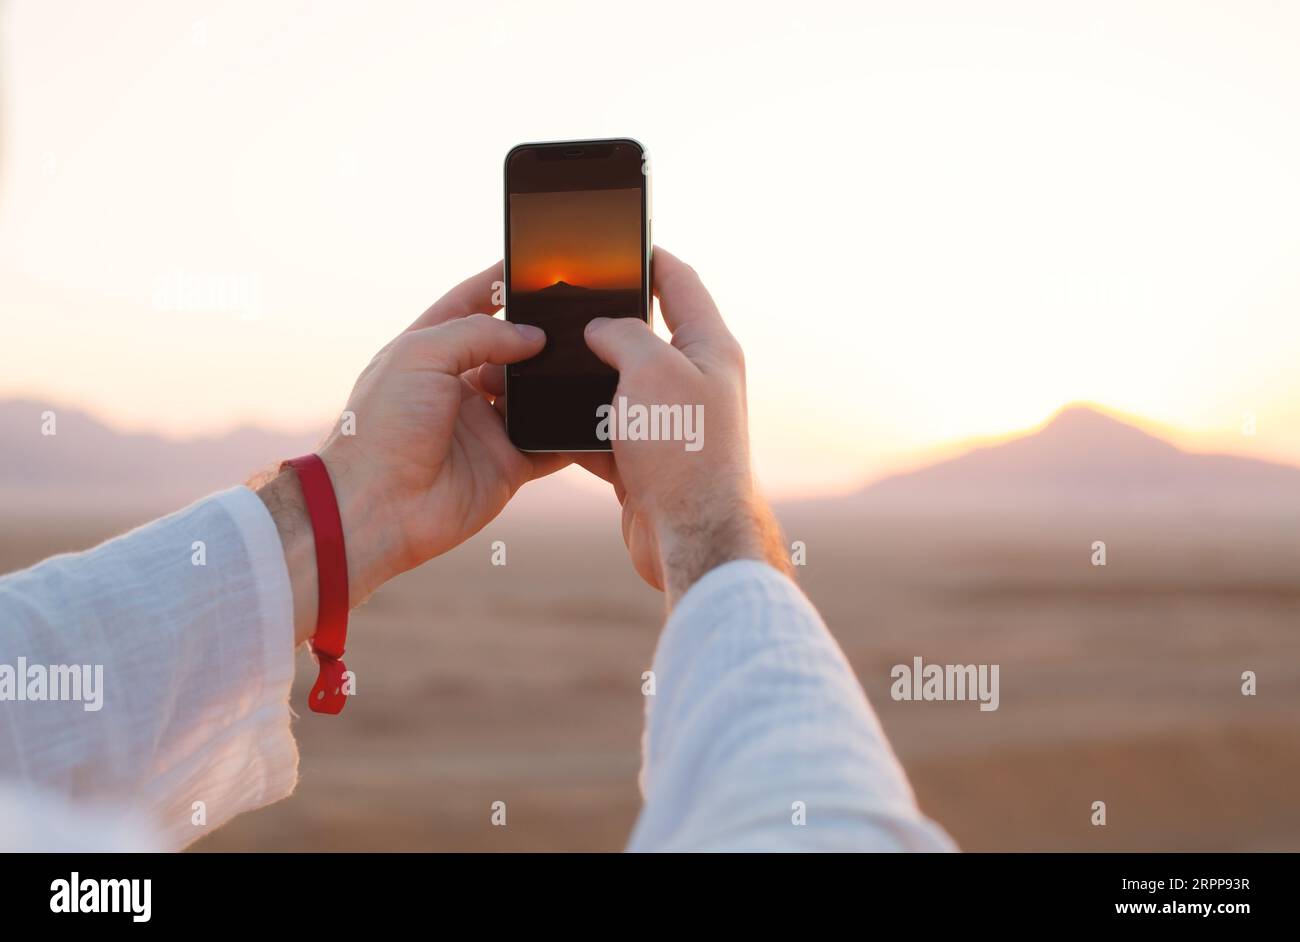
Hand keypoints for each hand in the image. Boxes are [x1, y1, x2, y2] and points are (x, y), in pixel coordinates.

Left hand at [258, 263, 568, 642]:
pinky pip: (550, 443)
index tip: (530, 261)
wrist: (379, 506)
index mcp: (429, 352)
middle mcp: (459, 386)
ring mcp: (486, 426)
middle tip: (580, 314)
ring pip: (535, 394)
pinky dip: (571, 432)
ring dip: (560, 380)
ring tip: (597, 357)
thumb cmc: (382, 427)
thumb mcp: (421, 356)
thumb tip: (532, 336)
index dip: (497, 282)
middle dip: (542, 333)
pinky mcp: (508, 464)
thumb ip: (478, 334)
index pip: (469, 305)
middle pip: (511, 349)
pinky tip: (597, 413)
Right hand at [575, 248, 788, 604]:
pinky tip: (549, 421)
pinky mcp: (647, 460)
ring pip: (619, 385)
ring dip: (586, 378)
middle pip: (646, 333)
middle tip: (567, 304)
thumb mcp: (650, 368)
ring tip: (548, 364)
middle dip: (605, 321)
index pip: (680, 282)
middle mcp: (695, 382)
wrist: (689, 536)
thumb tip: (599, 329)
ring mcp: (671, 422)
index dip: (648, 256)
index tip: (618, 240)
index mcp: (709, 347)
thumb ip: (622, 332)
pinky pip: (606, 430)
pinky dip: (579, 426)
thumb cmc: (683, 449)